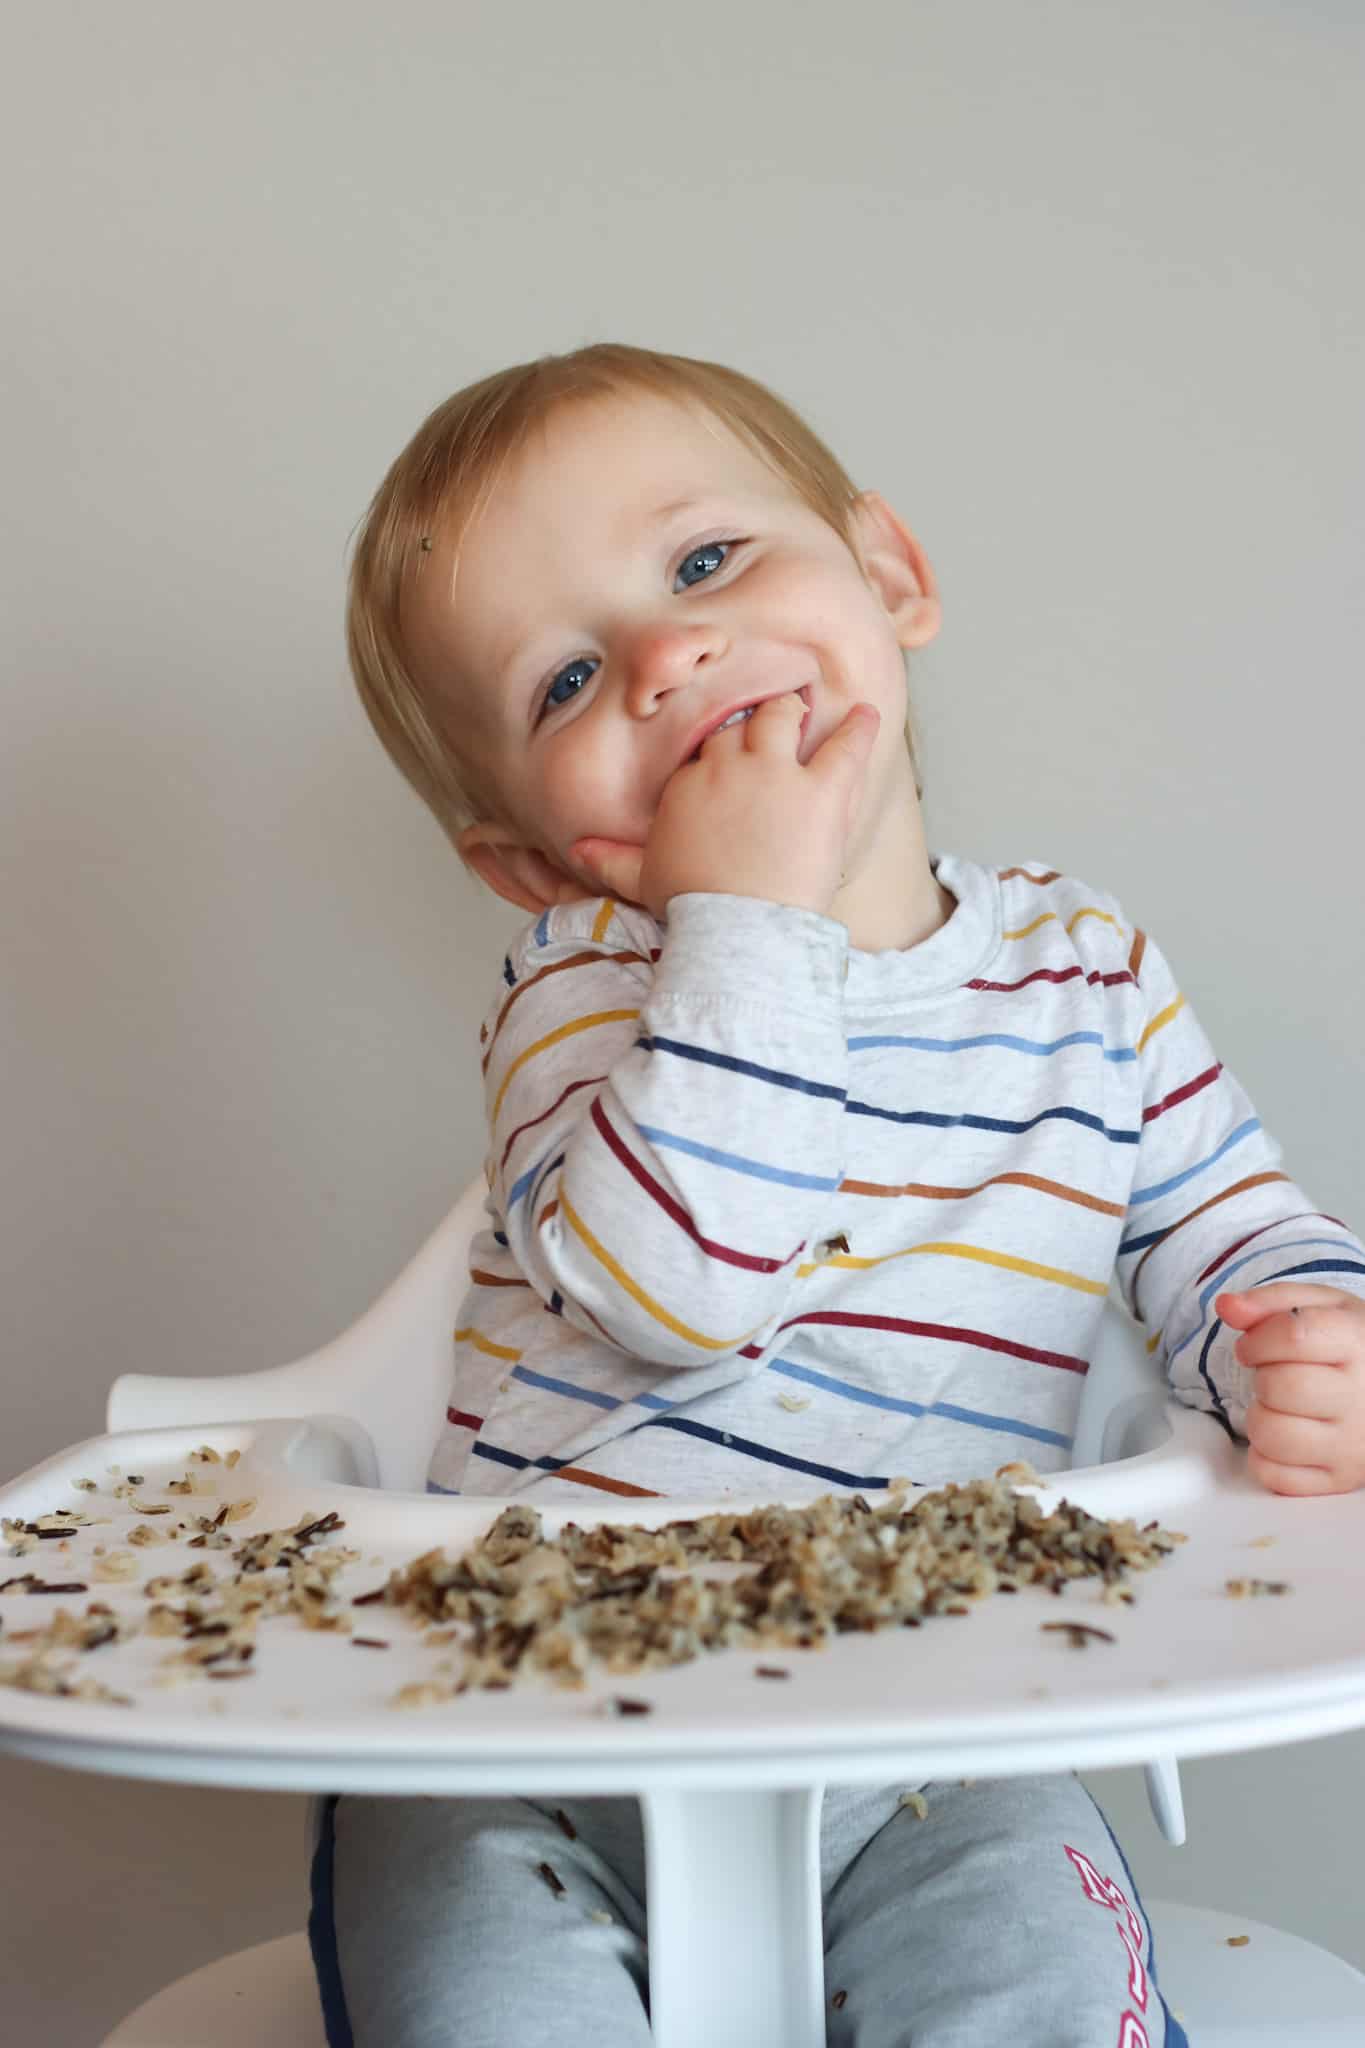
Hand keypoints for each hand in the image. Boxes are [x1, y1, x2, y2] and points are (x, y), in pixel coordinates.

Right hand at [569, 694, 879, 922]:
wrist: (737, 930)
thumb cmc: (692, 908)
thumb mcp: (643, 880)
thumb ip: (612, 860)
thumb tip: (578, 852)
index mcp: (688, 782)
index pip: (703, 750)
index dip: (718, 754)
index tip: (726, 760)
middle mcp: (729, 765)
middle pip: (742, 724)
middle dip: (753, 722)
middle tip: (768, 722)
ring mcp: (777, 772)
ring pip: (784, 715)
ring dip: (794, 711)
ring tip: (808, 706)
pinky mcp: (822, 790)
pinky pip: (846, 746)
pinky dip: (859, 729)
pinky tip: (868, 717)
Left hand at [1215, 1283, 1364, 1494]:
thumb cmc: (1349, 1346)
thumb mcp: (1320, 1307)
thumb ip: (1271, 1302)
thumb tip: (1226, 1307)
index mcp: (1359, 1344)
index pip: (1293, 1336)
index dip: (1258, 1339)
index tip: (1255, 1345)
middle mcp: (1362, 1399)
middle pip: (1279, 1387)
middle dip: (1262, 1378)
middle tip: (1276, 1376)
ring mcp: (1353, 1446)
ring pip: (1272, 1435)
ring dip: (1260, 1418)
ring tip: (1281, 1407)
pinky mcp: (1339, 1480)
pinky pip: (1274, 1476)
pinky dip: (1265, 1457)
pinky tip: (1286, 1436)